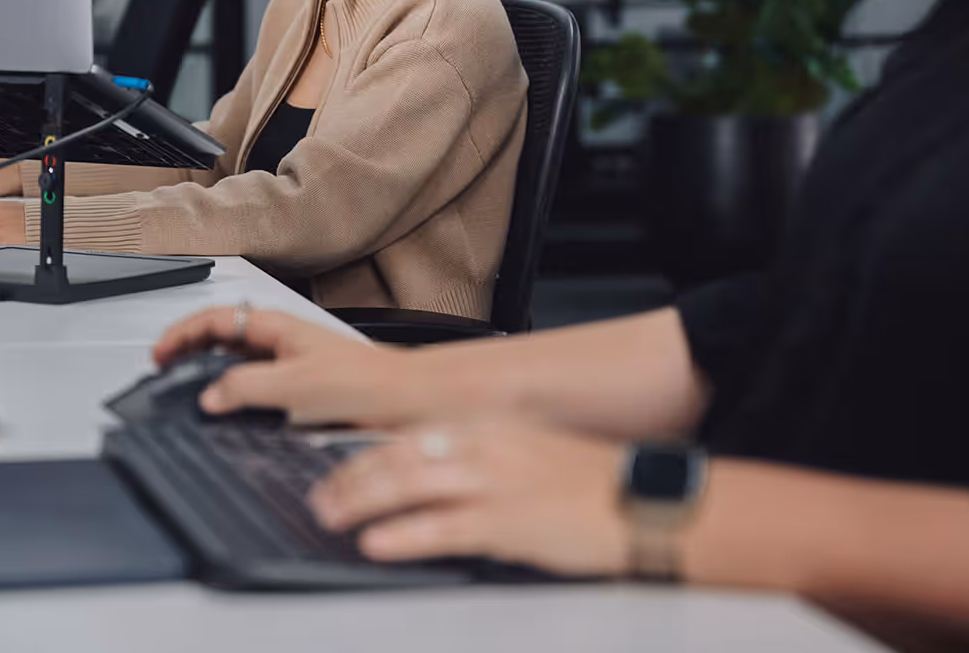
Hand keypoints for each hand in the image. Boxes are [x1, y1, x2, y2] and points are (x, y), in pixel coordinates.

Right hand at [153, 307, 425, 426]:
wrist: (408, 400)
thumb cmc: (366, 382)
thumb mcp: (294, 385)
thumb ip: (246, 387)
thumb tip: (210, 396)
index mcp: (277, 326)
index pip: (215, 319)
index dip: (182, 333)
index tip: (160, 354)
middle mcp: (282, 340)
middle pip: (221, 336)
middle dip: (188, 348)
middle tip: (164, 368)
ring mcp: (291, 362)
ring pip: (236, 360)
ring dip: (208, 370)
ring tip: (186, 387)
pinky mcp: (301, 387)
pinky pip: (255, 384)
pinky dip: (233, 392)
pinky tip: (230, 410)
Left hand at [309, 416, 628, 577]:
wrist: (645, 502)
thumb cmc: (594, 486)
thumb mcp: (530, 456)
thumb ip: (482, 458)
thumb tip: (434, 470)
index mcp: (490, 427)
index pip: (410, 432)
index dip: (366, 451)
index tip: (338, 465)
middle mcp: (486, 446)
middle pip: (398, 454)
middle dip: (351, 476)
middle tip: (323, 497)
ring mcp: (496, 482)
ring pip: (409, 482)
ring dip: (362, 500)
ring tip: (333, 515)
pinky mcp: (509, 522)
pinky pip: (442, 526)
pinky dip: (403, 534)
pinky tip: (377, 542)